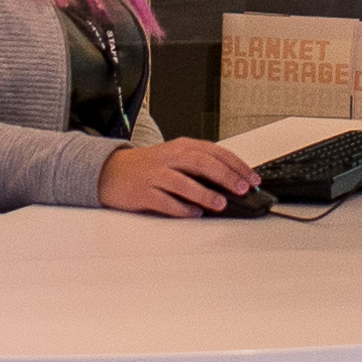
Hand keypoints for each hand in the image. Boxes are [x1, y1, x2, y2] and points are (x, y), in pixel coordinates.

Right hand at [96, 139, 261, 215]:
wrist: (110, 171)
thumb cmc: (148, 167)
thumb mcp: (175, 158)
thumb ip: (200, 165)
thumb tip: (232, 181)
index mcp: (181, 147)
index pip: (214, 151)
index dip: (236, 164)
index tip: (252, 178)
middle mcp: (169, 158)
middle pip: (202, 163)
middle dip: (226, 176)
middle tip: (242, 189)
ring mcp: (155, 175)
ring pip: (183, 182)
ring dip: (205, 194)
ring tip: (221, 204)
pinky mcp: (143, 192)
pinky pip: (165, 201)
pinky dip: (181, 208)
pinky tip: (194, 214)